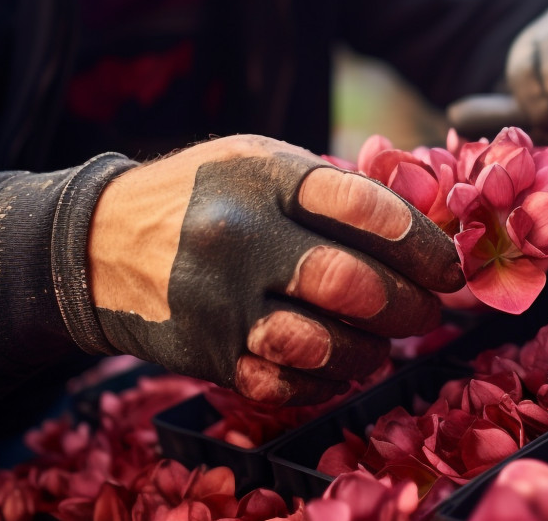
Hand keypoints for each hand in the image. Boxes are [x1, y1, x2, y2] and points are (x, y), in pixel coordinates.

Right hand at [87, 135, 463, 404]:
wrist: (98, 245)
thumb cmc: (203, 196)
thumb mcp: (260, 162)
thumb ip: (335, 187)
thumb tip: (427, 222)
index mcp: (263, 176)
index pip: (365, 207)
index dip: (423, 242)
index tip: (449, 266)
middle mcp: (240, 236)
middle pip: (353, 282)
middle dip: (410, 304)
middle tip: (429, 309)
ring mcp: (219, 300)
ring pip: (326, 344)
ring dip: (373, 350)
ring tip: (385, 342)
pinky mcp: (205, 354)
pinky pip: (286, 386)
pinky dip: (326, 382)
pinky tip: (339, 366)